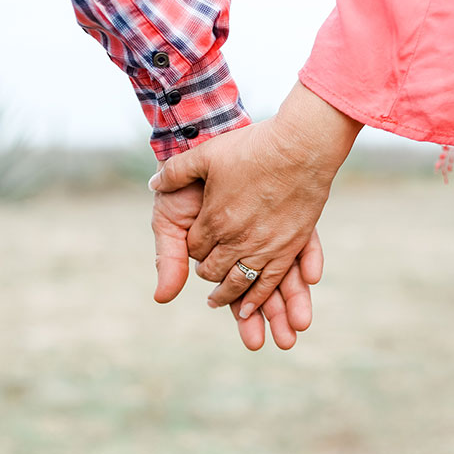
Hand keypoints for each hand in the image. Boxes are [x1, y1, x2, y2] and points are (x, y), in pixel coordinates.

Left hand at [149, 81, 362, 318]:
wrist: (301, 146)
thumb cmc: (252, 147)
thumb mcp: (206, 154)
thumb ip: (176, 171)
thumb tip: (153, 184)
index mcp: (214, 219)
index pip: (194, 249)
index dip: (193, 249)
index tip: (196, 246)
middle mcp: (238, 239)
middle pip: (214, 271)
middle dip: (208, 276)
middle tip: (206, 280)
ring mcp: (266, 246)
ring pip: (240, 283)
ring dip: (228, 297)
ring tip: (221, 305)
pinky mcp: (290, 247)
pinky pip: (270, 281)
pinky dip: (258, 298)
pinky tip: (249, 307)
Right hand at [151, 180, 322, 349]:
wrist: (206, 142)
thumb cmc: (184, 186)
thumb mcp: (169, 221)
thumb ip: (169, 258)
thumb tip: (162, 297)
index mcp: (223, 257)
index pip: (236, 293)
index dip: (244, 316)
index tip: (257, 341)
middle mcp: (250, 248)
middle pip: (265, 290)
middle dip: (274, 317)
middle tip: (284, 343)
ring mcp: (273, 232)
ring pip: (288, 273)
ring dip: (294, 300)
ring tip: (301, 327)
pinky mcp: (291, 213)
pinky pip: (305, 241)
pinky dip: (309, 258)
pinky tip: (312, 276)